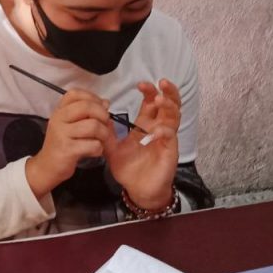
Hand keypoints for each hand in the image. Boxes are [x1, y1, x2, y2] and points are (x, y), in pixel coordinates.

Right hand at [25, 89, 113, 197]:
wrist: (47, 167)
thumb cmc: (62, 144)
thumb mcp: (70, 125)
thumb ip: (87, 113)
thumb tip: (106, 103)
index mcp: (59, 111)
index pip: (75, 93)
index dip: (92, 98)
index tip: (99, 108)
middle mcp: (58, 119)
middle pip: (87, 107)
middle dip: (103, 115)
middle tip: (105, 125)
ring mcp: (61, 134)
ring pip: (93, 126)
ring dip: (104, 135)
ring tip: (102, 141)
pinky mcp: (67, 150)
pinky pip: (93, 144)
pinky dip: (99, 149)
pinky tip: (94, 152)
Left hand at [104, 79, 181, 208]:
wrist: (137, 189)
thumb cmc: (128, 169)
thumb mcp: (112, 148)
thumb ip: (107, 133)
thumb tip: (98, 116)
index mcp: (146, 126)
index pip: (151, 103)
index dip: (148, 92)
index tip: (140, 84)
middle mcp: (159, 129)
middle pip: (169, 105)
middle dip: (166, 92)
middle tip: (159, 83)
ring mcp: (166, 139)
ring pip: (174, 117)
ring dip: (169, 106)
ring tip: (160, 99)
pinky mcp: (170, 151)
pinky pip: (171, 137)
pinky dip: (164, 131)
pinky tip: (156, 130)